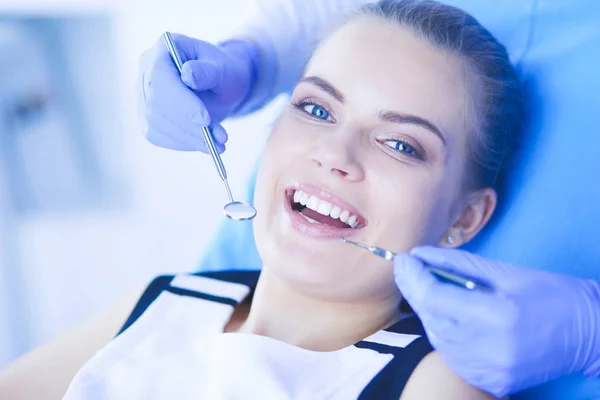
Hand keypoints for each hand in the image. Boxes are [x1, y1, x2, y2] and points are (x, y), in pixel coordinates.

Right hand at [138, 34, 257, 151]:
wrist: (220, 86)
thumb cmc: (224, 72)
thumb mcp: (224, 69)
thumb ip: (208, 71)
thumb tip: (188, 74)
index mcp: (164, 47)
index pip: (159, 77)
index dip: (180, 101)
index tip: (205, 120)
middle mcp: (146, 69)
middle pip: (155, 104)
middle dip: (188, 126)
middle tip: (219, 139)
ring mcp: (143, 94)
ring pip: (155, 123)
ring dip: (189, 139)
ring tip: (218, 144)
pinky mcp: (146, 117)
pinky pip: (157, 136)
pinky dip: (183, 144)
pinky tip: (204, 144)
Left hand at [393, 246, 599, 396]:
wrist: (588, 334)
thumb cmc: (552, 294)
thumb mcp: (506, 272)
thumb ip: (459, 264)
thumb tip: (420, 254)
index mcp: (496, 316)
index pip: (434, 298)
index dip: (412, 277)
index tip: (404, 259)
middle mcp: (489, 349)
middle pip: (430, 318)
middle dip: (414, 291)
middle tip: (408, 269)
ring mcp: (489, 370)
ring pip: (437, 338)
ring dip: (428, 312)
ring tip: (430, 289)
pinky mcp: (491, 381)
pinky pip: (452, 355)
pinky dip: (444, 334)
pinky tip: (449, 316)